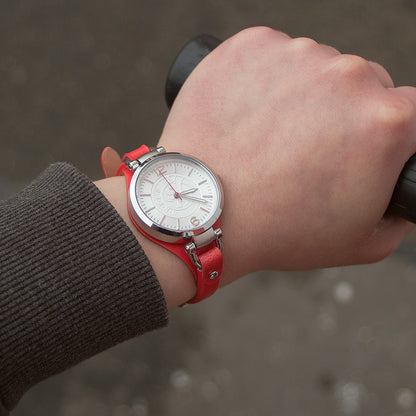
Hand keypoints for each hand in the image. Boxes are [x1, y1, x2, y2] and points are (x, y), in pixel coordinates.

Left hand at [159, 27, 415, 284]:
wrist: (205, 213)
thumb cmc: (280, 232)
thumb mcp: (363, 242)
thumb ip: (399, 213)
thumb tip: (402, 186)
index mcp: (386, 121)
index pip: (409, 111)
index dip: (386, 134)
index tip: (359, 149)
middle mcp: (346, 76)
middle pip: (362, 84)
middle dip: (342, 114)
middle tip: (305, 150)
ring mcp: (294, 56)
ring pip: (314, 68)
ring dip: (302, 95)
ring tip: (269, 138)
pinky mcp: (250, 46)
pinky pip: (271, 57)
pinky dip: (264, 80)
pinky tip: (248, 118)